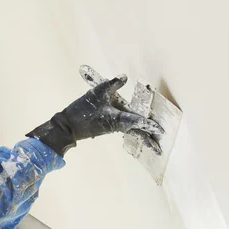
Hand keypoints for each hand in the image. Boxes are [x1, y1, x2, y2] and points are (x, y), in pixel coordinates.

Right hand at [25, 74, 163, 156]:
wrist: (68, 126)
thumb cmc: (83, 110)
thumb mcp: (97, 93)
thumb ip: (112, 84)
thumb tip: (124, 77)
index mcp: (118, 119)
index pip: (138, 121)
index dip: (150, 124)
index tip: (161, 130)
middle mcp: (118, 125)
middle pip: (137, 133)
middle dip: (148, 141)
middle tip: (159, 151)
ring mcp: (112, 127)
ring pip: (131, 131)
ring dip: (141, 134)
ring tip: (151, 138)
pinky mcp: (106, 126)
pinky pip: (124, 128)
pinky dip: (132, 129)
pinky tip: (133, 126)